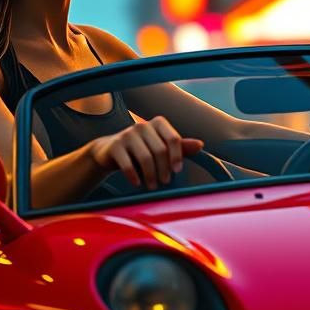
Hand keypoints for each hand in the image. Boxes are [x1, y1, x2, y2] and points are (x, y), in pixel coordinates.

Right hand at [88, 116, 203, 189]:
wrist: (108, 151)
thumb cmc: (140, 150)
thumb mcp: (160, 148)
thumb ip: (180, 147)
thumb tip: (201, 145)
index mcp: (158, 123)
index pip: (173, 139)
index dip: (177, 156)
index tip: (177, 171)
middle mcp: (142, 126)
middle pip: (160, 150)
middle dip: (164, 169)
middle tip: (165, 182)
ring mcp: (127, 134)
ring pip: (145, 158)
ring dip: (151, 175)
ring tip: (152, 186)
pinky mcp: (115, 145)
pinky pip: (127, 164)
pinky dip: (134, 176)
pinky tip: (137, 183)